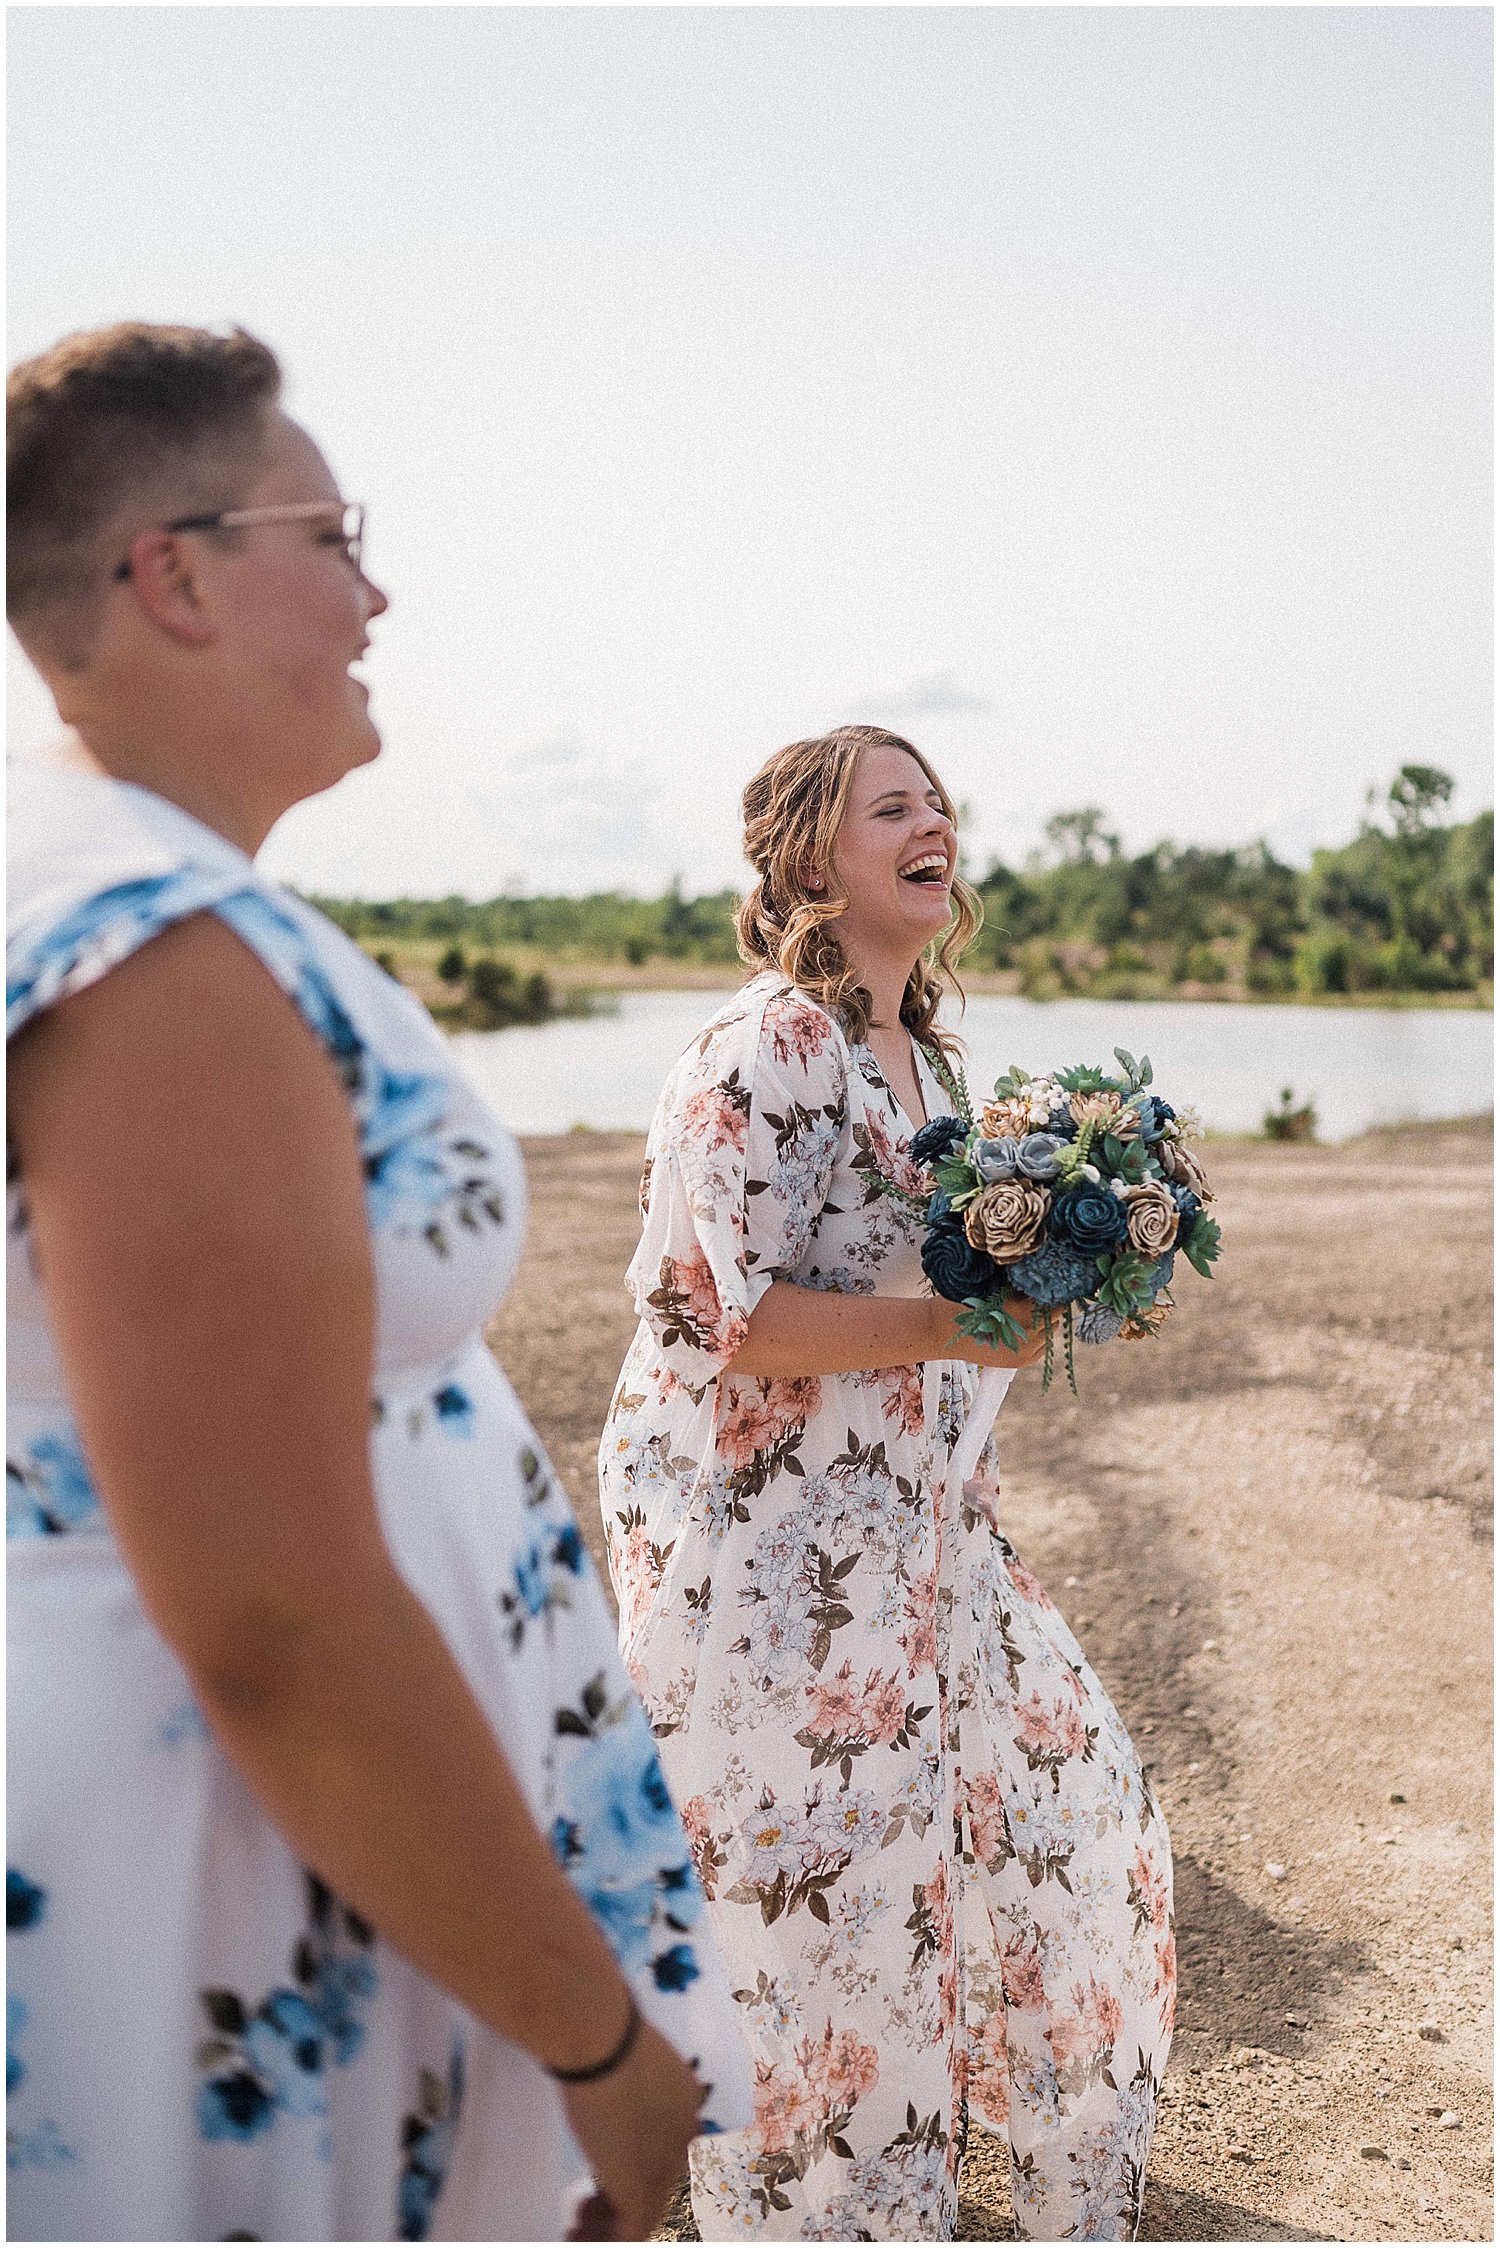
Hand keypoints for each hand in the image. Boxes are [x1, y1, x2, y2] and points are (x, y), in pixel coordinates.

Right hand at [559, 2017, 704, 2241]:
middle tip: (590, 2199)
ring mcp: (667, 2166)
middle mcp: (684, 2135)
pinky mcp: (643, 2192)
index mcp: (683, 2099)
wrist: (601, 2039)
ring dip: (609, 2224)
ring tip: (578, 2220)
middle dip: (623, 2197)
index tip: (605, 2166)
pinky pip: (630, 2235)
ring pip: (649, 2215)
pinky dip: (601, 2240)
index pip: (667, 2146)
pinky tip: (571, 2233)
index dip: (636, 2162)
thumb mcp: (618, 2048)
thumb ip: (617, 2068)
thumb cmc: (600, 2029)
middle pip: (664, 2185)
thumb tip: (598, 2057)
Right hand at [928, 1293, 1050, 1369]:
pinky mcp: (1017, 1362)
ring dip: (1045, 1323)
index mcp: (1021, 1312)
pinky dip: (1038, 1338)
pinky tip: (1026, 1329)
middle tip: (1042, 1296)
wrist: (941, 1331)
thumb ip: (1020, 1292)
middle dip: (1049, 1307)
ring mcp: (1023, 1352)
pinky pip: (1040, 1349)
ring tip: (1033, 1312)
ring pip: (1049, 1334)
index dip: (1051, 1292)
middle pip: (1054, 1318)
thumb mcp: (995, 1291)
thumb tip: (1039, 1286)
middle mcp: (1026, 1335)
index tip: (1050, 1285)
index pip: (1051, 1301)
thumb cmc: (963, 1305)